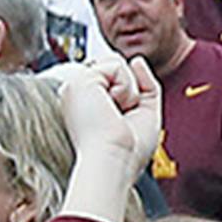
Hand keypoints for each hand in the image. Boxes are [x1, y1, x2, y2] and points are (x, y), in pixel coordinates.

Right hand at [58, 56, 164, 178]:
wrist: (114, 162)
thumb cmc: (129, 149)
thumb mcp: (146, 112)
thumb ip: (145, 84)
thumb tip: (136, 59)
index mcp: (88, 102)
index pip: (116, 79)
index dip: (130, 95)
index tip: (121, 122)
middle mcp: (78, 93)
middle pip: (119, 68)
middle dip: (131, 93)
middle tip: (119, 119)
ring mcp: (76, 85)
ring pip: (119, 64)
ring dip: (129, 91)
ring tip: (114, 113)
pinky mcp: (78, 79)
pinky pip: (117, 65)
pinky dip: (125, 88)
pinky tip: (111, 107)